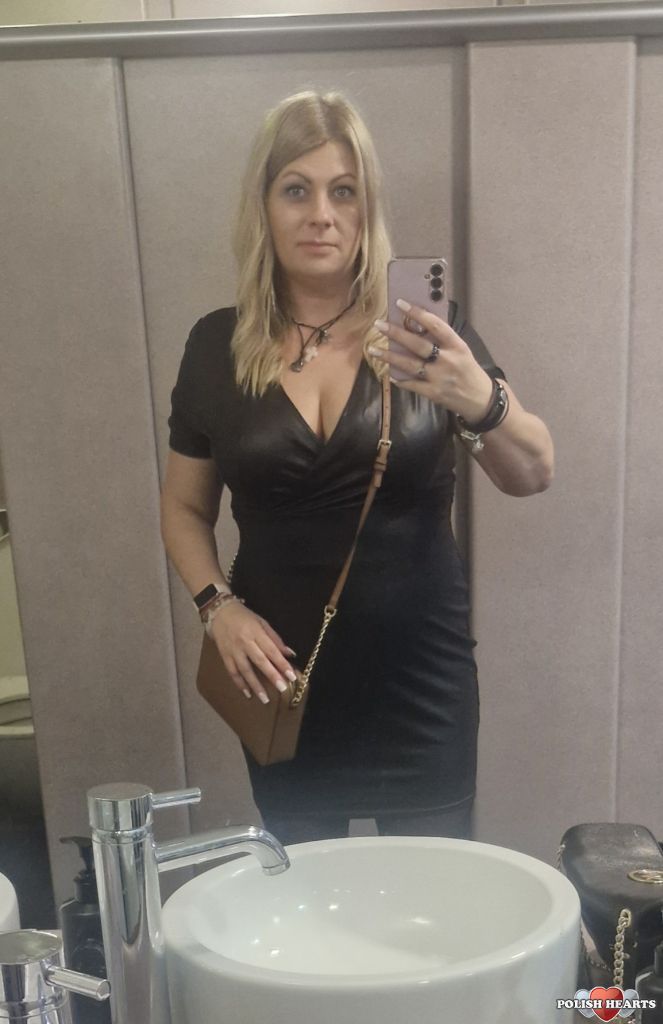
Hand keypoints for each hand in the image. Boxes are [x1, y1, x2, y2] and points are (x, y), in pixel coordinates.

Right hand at [208, 600, 297, 704]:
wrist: (219, 612)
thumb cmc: (244, 616)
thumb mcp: (262, 622)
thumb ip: (275, 638)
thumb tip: (289, 653)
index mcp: (255, 632)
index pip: (271, 650)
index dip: (281, 663)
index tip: (291, 675)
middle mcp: (244, 642)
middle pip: (259, 661)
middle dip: (271, 675)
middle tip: (282, 688)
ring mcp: (233, 650)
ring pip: (245, 670)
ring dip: (255, 685)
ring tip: (264, 698)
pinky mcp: (224, 656)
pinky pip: (232, 672)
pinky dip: (239, 684)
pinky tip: (247, 693)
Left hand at [369, 298, 493, 423]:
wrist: (480, 399)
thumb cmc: (468, 370)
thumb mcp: (461, 350)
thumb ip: (442, 340)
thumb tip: (417, 324)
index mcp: (457, 345)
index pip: (436, 325)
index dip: (418, 313)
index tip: (400, 303)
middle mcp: (447, 360)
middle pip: (418, 345)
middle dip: (396, 334)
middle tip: (378, 325)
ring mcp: (439, 378)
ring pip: (410, 365)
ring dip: (389, 356)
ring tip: (372, 349)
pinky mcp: (433, 393)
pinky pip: (411, 384)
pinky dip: (399, 378)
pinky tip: (388, 372)